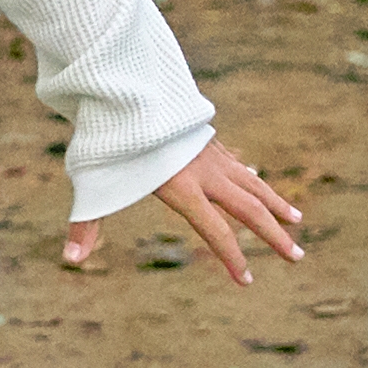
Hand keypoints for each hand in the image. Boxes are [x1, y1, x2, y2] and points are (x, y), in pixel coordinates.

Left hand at [62, 139, 302, 283]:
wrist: (127, 86)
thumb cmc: (109, 138)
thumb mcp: (94, 183)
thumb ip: (86, 224)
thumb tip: (69, 260)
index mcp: (184, 188)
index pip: (216, 231)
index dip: (232, 258)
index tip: (246, 281)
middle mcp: (205, 173)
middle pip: (249, 209)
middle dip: (274, 236)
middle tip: (297, 258)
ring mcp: (210, 153)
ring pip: (253, 183)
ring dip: (276, 204)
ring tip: (298, 221)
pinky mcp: (206, 138)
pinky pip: (237, 163)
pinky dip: (252, 177)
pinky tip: (258, 181)